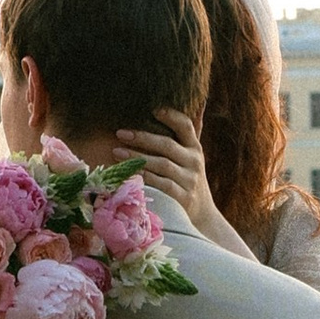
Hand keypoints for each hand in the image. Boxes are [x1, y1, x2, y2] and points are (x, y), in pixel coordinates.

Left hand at [114, 110, 246, 255]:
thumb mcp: (192, 157)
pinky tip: (129, 174)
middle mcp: (194, 162)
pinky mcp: (182, 198)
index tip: (153, 109)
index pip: (186, 126)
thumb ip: (190, 133)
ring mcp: (189, 180)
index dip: (171, 116)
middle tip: (120, 133)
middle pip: (167, 145)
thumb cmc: (189, 180)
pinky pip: (161, 185)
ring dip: (137, 158)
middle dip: (142, 138)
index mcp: (195, 148)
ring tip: (116, 152)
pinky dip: (145, 178)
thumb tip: (197, 103)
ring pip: (162, 165)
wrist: (203, 216)